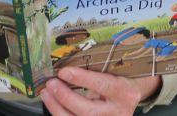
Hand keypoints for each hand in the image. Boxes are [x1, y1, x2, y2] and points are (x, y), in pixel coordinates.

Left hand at [40, 66, 161, 114]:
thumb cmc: (119, 81)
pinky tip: (53, 104)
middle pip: (88, 110)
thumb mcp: (114, 73)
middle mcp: (118, 112)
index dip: (81, 78)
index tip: (63, 71)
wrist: (130, 98)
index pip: (102, 85)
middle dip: (65, 97)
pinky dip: (60, 114)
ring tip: (46, 93)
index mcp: (124, 92)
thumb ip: (94, 72)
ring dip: (57, 108)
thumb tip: (66, 65)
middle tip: (51, 84)